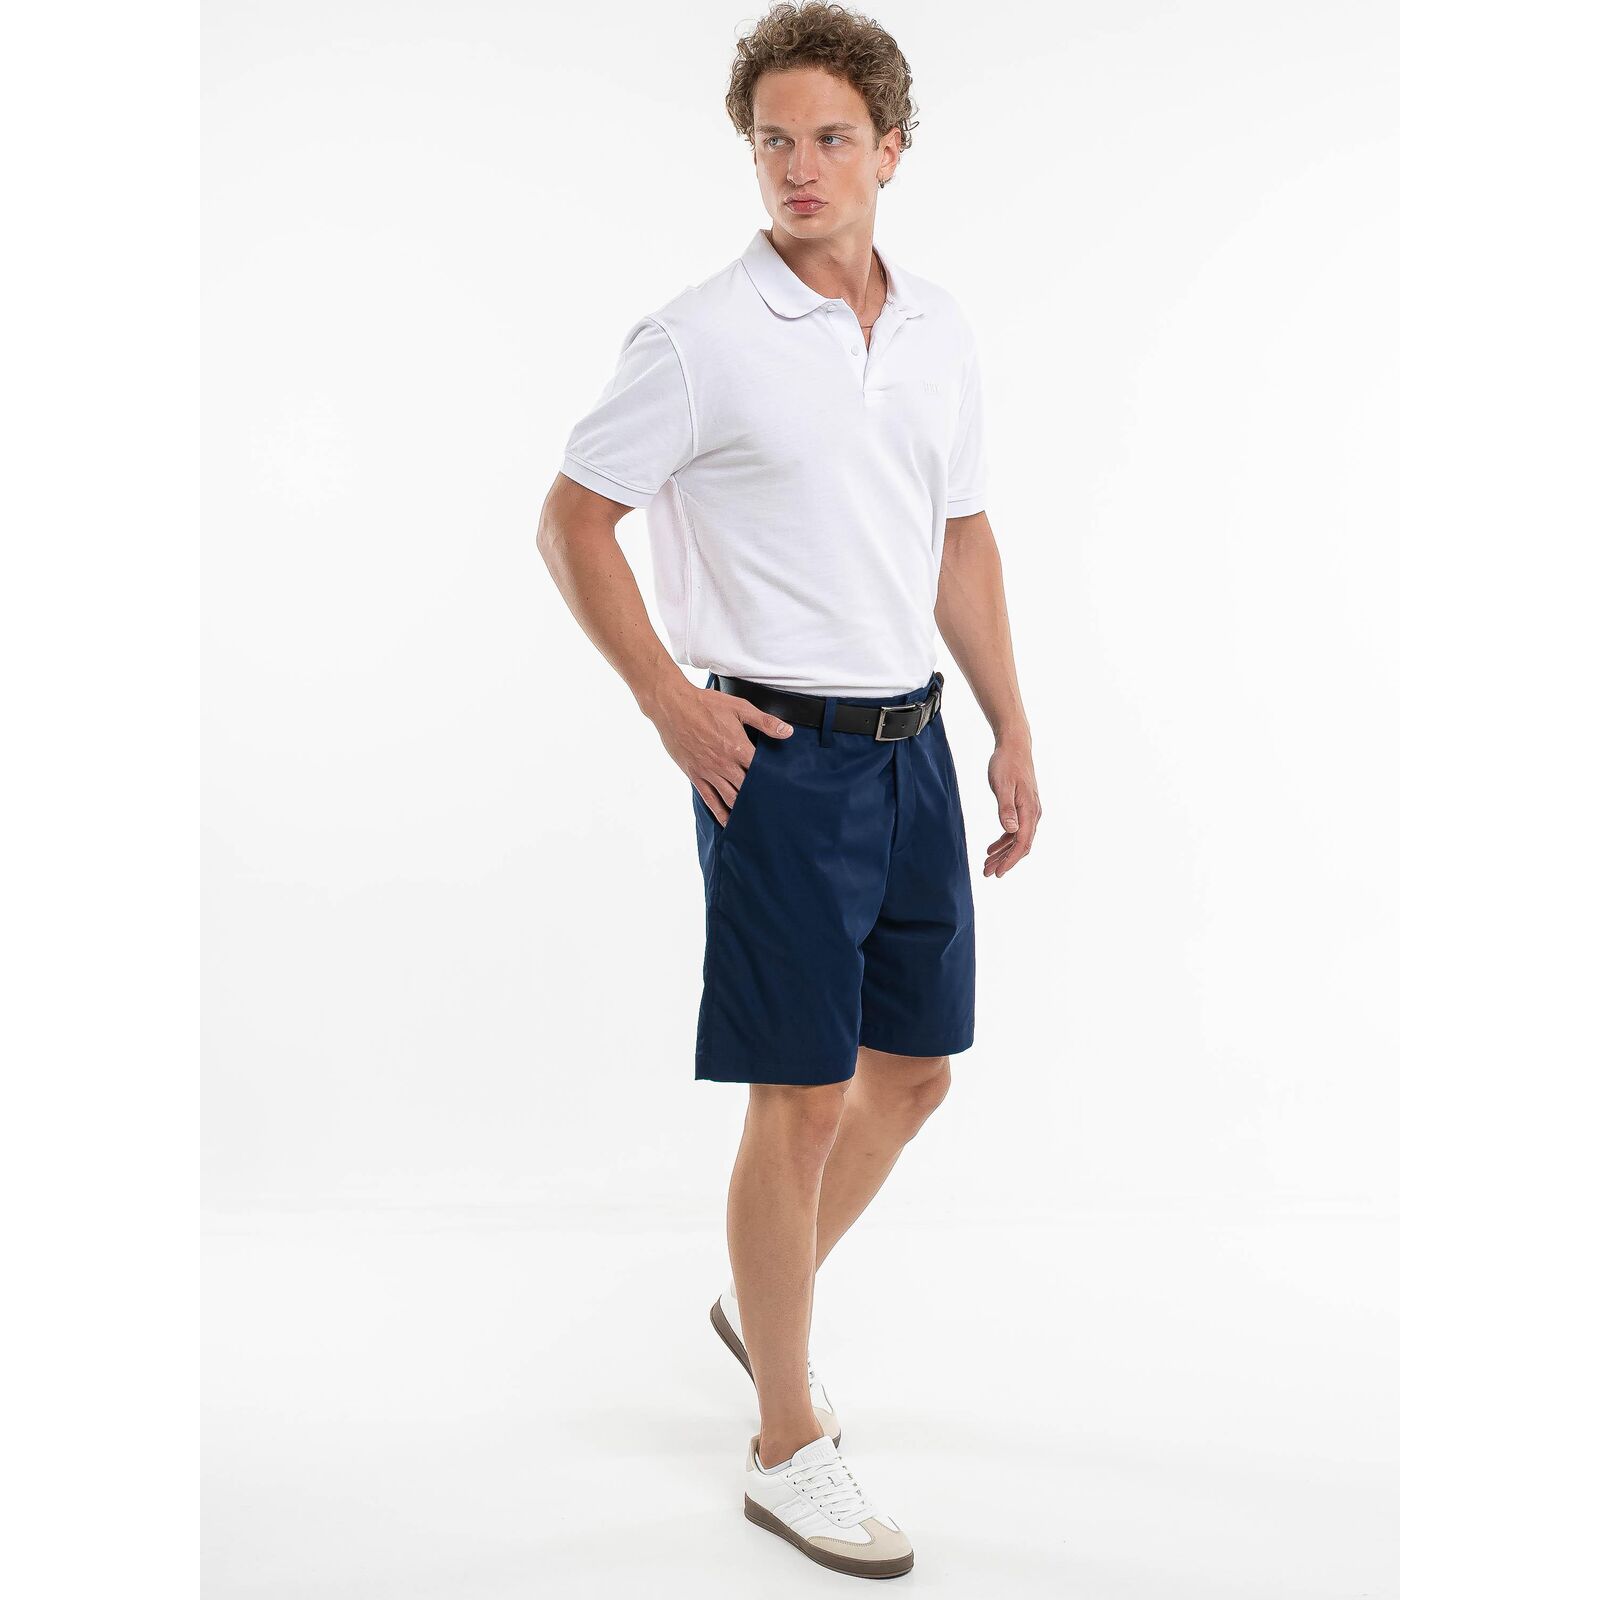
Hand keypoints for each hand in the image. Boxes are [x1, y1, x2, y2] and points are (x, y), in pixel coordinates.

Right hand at [649, 682, 793, 824]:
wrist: (673, 707)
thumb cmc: (705, 704)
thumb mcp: (739, 707)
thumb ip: (765, 722)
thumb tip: (788, 731)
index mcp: (738, 747)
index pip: (761, 771)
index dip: (773, 780)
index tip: (782, 787)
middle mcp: (725, 764)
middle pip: (748, 789)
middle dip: (761, 798)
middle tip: (773, 807)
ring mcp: (709, 772)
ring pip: (731, 798)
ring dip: (744, 809)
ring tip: (757, 818)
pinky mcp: (696, 776)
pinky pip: (710, 800)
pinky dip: (721, 814)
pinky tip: (729, 822)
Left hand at [984, 738, 1040, 877]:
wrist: (1014, 746)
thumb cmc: (1007, 764)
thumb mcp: (1003, 785)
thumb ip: (1006, 808)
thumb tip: (1011, 831)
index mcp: (1029, 810)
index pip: (1022, 842)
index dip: (1010, 860)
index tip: (998, 872)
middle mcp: (1033, 813)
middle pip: (1021, 845)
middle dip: (1005, 861)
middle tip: (987, 873)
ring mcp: (1029, 811)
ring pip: (1018, 839)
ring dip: (1003, 853)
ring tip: (987, 864)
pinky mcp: (1023, 807)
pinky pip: (1016, 831)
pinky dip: (1004, 841)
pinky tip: (991, 849)